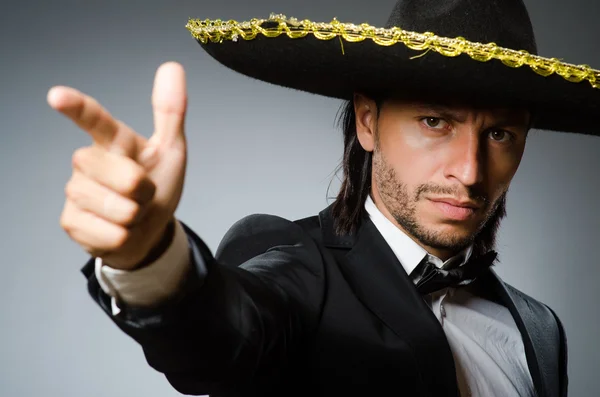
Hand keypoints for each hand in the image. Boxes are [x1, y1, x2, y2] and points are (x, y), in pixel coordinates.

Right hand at [50, 62, 187, 269]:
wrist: (148, 233)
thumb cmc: (157, 187)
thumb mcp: (171, 151)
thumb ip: (170, 113)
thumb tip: (172, 66)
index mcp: (113, 142)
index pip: (95, 120)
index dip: (78, 109)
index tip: (57, 96)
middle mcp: (88, 162)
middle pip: (125, 178)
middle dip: (146, 193)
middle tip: (144, 196)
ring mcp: (76, 192)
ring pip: (117, 209)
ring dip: (136, 217)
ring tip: (131, 213)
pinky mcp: (70, 221)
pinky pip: (108, 234)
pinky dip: (124, 237)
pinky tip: (118, 230)